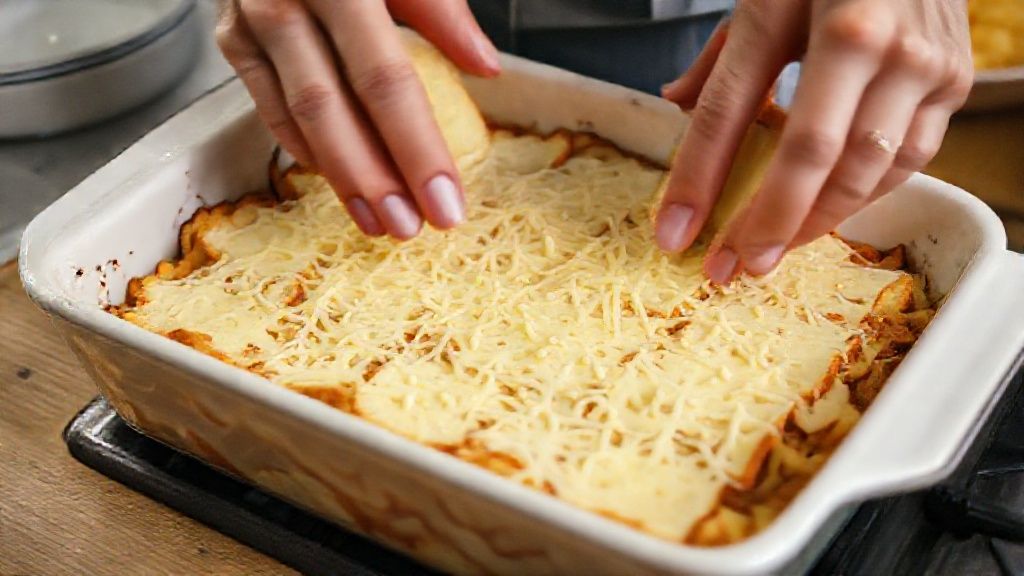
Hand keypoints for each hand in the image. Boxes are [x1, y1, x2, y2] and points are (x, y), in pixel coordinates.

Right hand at [215, 0, 499, 239]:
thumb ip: (442, 8)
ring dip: (341, 178)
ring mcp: (250, 22)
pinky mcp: (232, 39)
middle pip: (333, 109)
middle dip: (375, 179)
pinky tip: (340, 182)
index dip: (417, 149)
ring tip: (381, 222)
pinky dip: (306, 150)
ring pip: (297, 117)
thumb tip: (486, 68)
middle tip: (411, 229)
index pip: (385, 79)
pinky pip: (269, 108)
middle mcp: (286, 1)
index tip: (447, 204)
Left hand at [656, 0, 972, 281]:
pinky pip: (909, 158)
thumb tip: (675, 104)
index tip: (673, 232)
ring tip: (774, 249)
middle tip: (732, 266)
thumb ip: (720, 56)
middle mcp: (867, 38)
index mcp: (796, 6)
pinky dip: (865, 194)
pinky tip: (830, 209)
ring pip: (867, 171)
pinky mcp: (954, 78)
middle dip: (766, 224)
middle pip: (809, 156)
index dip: (697, 180)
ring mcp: (919, 61)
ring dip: (815, 223)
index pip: (729, 111)